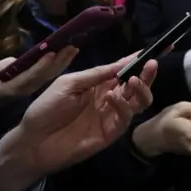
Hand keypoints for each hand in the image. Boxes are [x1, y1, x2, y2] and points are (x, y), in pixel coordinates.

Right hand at [0, 47, 78, 115]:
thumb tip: (15, 61)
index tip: (52, 53)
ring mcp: (33, 87)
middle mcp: (28, 88)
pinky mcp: (35, 85)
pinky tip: (67, 56)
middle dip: (60, 60)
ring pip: (51, 74)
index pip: (31, 75)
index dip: (42, 65)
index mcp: (15, 87)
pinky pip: (50, 75)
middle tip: (71, 46)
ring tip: (74, 48)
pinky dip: (60, 65)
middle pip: (47, 74)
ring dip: (64, 61)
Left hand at [0, 57, 156, 190]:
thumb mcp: (69, 83)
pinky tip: (111, 97)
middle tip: (152, 64)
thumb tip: (123, 62)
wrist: (32, 142)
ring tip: (134, 80)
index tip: (157, 49)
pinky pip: (126, 117)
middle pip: (138, 85)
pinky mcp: (111, 132)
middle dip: (147, 74)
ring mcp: (112, 115)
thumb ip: (96, 74)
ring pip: (139, 101)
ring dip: (142, 89)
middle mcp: (110, 97)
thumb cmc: (46, 108)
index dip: (139, 59)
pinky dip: (122, 105)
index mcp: (99, 83)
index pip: (124, 69)